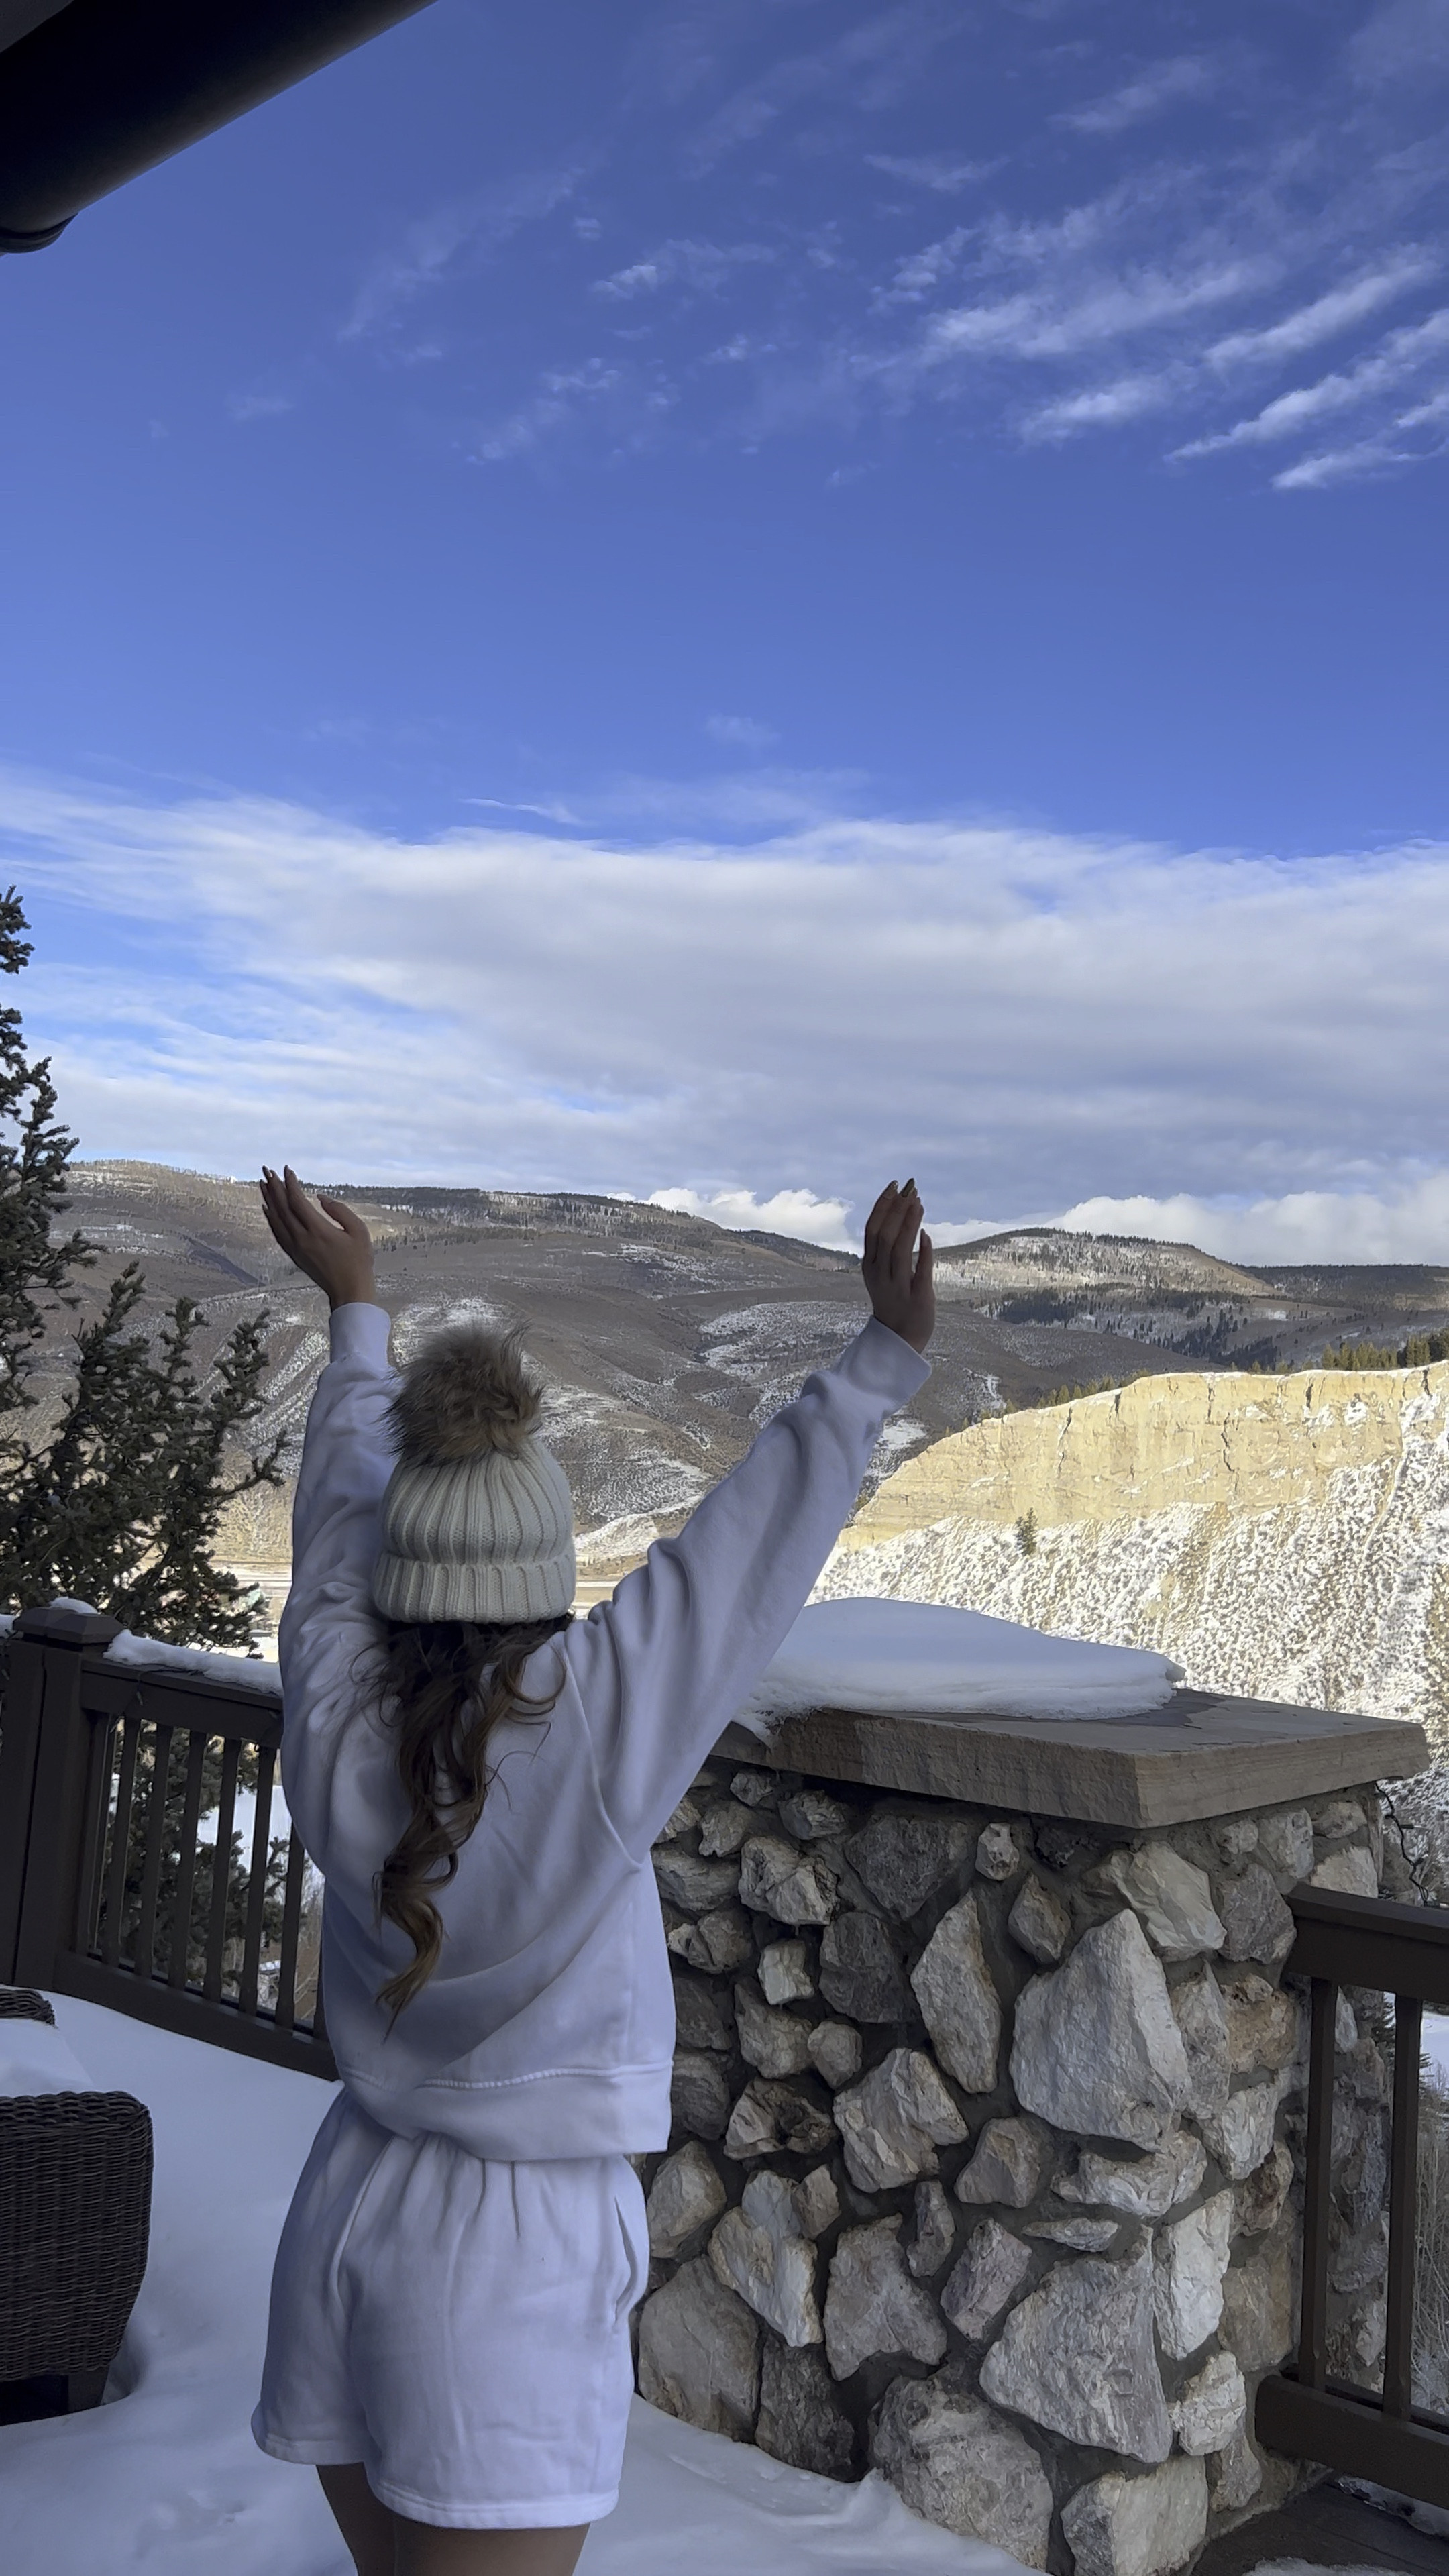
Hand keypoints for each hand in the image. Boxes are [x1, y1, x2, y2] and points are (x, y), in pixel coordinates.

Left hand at [259, 1167, 376, 1312]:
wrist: (349, 1292)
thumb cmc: (359, 1261)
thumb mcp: (359, 1231)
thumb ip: (340, 1210)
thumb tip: (320, 1197)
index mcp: (318, 1231)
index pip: (297, 1201)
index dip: (290, 1183)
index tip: (287, 1169)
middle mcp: (302, 1238)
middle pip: (281, 1207)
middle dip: (273, 1186)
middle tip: (266, 1170)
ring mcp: (296, 1248)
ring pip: (276, 1219)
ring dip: (268, 1199)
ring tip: (263, 1183)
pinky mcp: (294, 1255)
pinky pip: (277, 1233)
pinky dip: (270, 1218)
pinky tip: (267, 1208)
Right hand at [862, 1179, 934, 1353]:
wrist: (899, 1339)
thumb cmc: (893, 1301)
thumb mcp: (881, 1273)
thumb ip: (887, 1247)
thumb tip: (903, 1212)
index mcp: (870, 1266)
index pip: (872, 1229)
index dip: (882, 1205)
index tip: (895, 1185)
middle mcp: (880, 1275)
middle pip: (885, 1235)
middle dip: (897, 1208)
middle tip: (911, 1188)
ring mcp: (898, 1287)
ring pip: (900, 1249)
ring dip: (909, 1223)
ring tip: (919, 1202)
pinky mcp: (918, 1298)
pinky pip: (921, 1270)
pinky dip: (924, 1251)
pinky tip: (927, 1234)